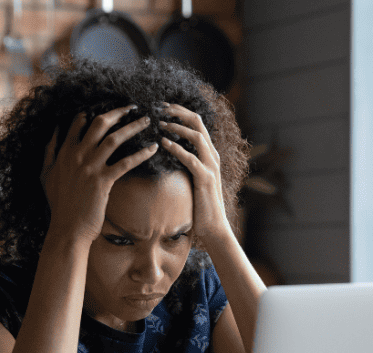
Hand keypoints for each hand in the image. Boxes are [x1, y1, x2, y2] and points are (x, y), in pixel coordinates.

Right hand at [41, 105, 157, 243]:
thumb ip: (49, 151)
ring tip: (146, 121)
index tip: (108, 109)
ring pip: (114, 139)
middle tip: (132, 107)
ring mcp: (90, 167)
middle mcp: (76, 155)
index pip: (78, 123)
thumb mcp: (45, 174)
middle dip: (117, 112)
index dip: (93, 113)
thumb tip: (55, 131)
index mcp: (64, 152)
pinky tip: (153, 148)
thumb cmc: (59, 204)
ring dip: (132, 127)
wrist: (67, 228)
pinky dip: (141, 154)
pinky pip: (126, 163)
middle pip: (99, 124)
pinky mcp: (103, 181)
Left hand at [159, 104, 230, 242]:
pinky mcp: (205, 178)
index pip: (195, 122)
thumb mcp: (191, 178)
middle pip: (197, 122)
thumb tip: (165, 151)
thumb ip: (184, 163)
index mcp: (208, 153)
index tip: (162, 106)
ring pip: (196, 136)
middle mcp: (212, 155)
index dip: (179, 111)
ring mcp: (210, 166)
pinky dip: (176, 148)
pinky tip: (163, 144)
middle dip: (177, 111)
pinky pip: (190, 158)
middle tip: (159, 106)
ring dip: (176, 127)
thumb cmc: (199, 204)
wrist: (213, 227)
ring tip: (159, 123)